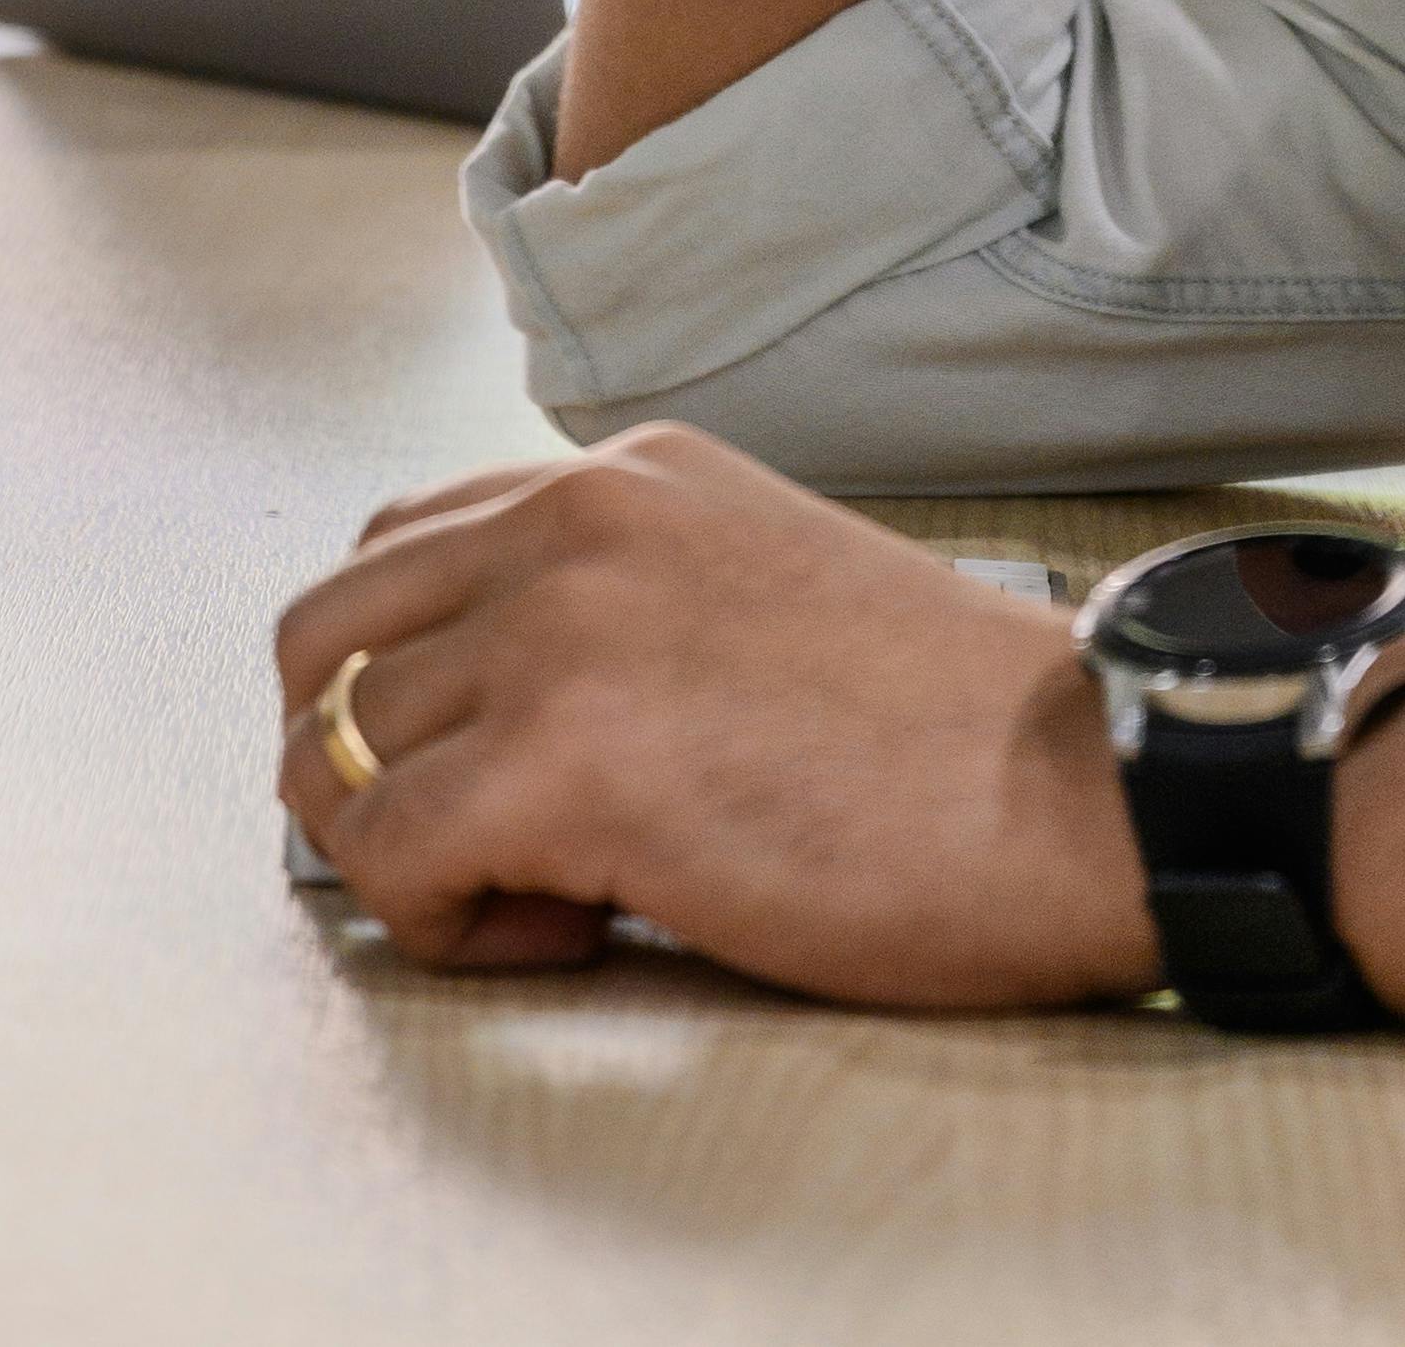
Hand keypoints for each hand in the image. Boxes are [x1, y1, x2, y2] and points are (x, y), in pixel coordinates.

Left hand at [274, 424, 1158, 1009]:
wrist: (1083, 785)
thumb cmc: (951, 737)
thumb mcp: (760, 590)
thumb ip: (627, 605)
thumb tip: (496, 711)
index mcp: (628, 474)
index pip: (396, 546)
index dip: (407, 681)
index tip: (493, 769)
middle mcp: (574, 518)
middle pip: (321, 634)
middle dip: (351, 760)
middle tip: (464, 848)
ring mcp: (562, 628)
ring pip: (336, 749)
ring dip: (406, 849)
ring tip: (540, 894)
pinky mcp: (568, 757)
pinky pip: (389, 854)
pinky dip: (442, 923)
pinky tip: (569, 931)